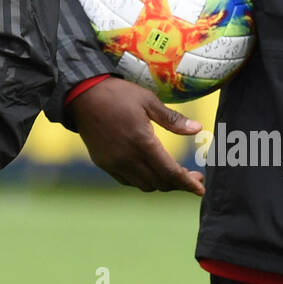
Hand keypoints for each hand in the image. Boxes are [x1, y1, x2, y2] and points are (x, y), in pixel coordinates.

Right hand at [71, 77, 204, 193]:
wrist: (81, 95)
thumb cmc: (117, 94)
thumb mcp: (148, 101)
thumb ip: (172, 119)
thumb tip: (197, 129)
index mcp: (142, 142)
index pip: (170, 172)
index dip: (187, 183)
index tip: (200, 189)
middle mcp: (128, 157)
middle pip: (159, 182)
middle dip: (179, 184)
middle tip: (192, 177)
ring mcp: (114, 163)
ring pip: (144, 185)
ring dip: (161, 183)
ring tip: (172, 174)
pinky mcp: (104, 163)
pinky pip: (127, 181)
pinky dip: (142, 180)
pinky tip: (149, 170)